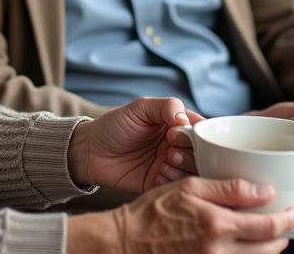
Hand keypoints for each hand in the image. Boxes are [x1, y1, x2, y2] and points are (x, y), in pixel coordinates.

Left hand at [67, 97, 204, 193]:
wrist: (90, 151)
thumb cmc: (114, 125)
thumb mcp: (139, 108)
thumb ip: (166, 107)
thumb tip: (186, 119)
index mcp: (176, 125)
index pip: (202, 130)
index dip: (198, 135)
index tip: (177, 135)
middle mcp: (178, 146)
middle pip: (203, 154)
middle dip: (191, 154)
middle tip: (170, 151)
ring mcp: (170, 166)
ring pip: (194, 172)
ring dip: (183, 169)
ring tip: (164, 163)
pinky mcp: (160, 184)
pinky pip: (177, 187)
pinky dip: (173, 182)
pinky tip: (158, 175)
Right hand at [67, 177, 293, 253]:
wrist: (126, 241)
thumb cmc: (153, 211)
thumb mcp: (189, 188)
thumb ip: (228, 188)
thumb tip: (264, 190)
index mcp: (218, 225)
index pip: (269, 227)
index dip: (289, 219)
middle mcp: (219, 251)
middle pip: (269, 249)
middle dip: (284, 235)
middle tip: (287, 220)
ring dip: (269, 248)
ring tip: (270, 233)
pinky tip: (246, 245)